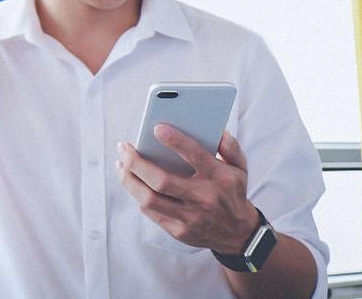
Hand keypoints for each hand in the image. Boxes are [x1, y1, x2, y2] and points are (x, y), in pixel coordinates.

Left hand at [116, 126, 259, 254]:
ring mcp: (190, 218)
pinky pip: (151, 212)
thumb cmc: (233, 192)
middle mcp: (203, 198)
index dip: (175, 141)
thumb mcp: (240, 168)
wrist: (239, 234)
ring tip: (121, 164)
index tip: (156, 128)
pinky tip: (132, 181)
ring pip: (149, 199)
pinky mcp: (179, 231)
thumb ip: (231, 147)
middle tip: (123, 147)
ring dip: (129, 180)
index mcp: (219, 178)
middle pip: (162, 181)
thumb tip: (218, 131)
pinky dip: (138, 194)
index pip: (195, 155)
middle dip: (136, 162)